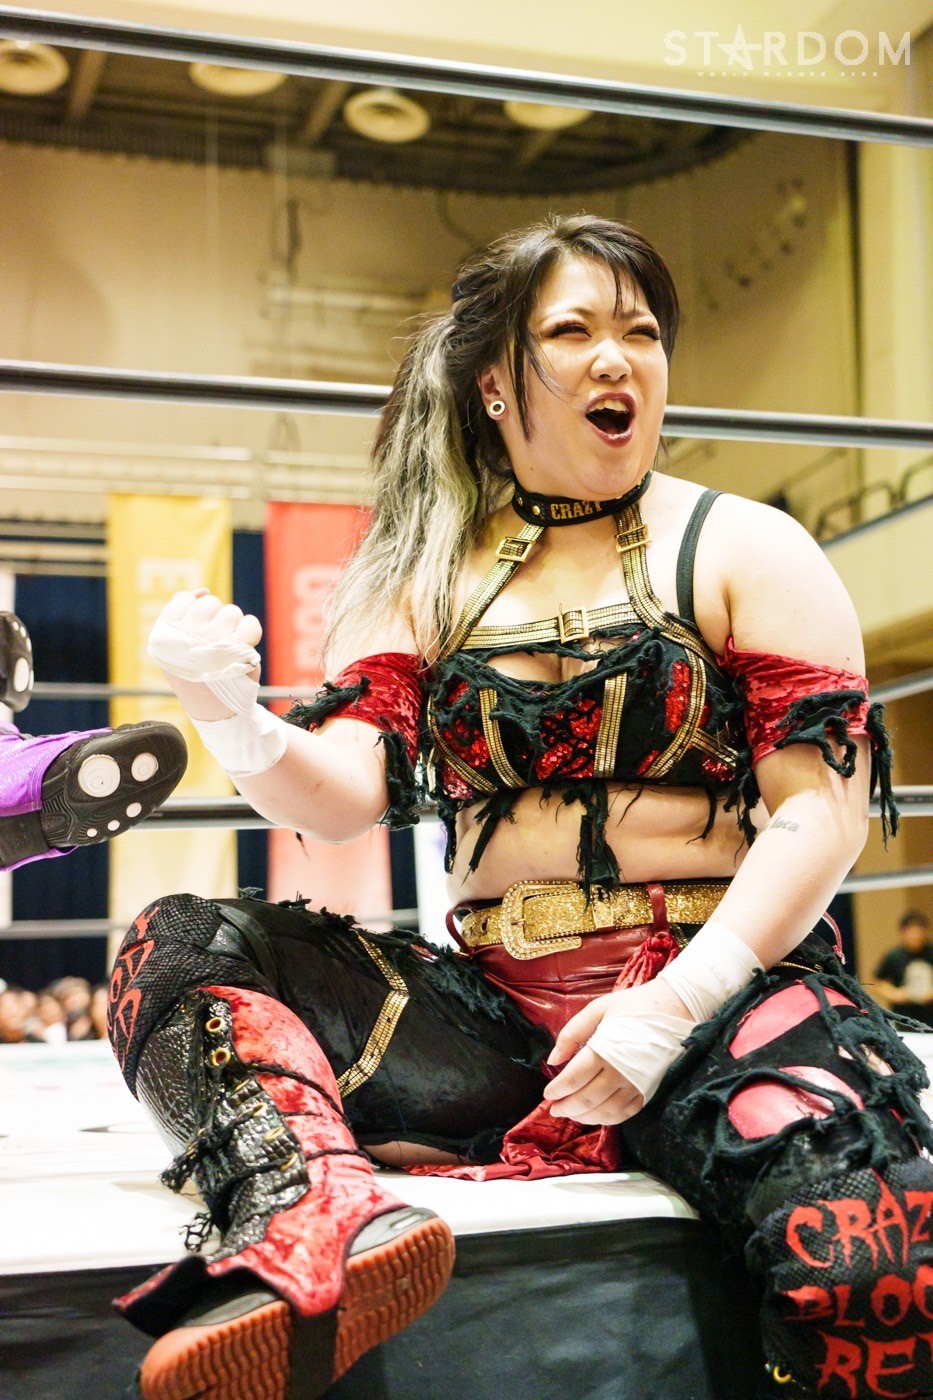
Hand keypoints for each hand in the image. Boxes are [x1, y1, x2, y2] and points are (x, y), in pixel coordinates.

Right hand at [155, 590, 262, 673]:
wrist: (213, 709)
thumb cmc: (195, 673)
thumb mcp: (175, 646)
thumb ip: (180, 615)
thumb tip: (202, 591)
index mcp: (164, 634)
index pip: (183, 600)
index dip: (195, 613)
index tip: (197, 634)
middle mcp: (185, 635)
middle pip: (209, 602)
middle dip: (216, 618)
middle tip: (214, 643)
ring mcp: (211, 641)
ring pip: (231, 611)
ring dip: (234, 627)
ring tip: (227, 649)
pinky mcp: (237, 649)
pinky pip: (250, 623)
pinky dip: (251, 633)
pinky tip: (242, 647)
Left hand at [543, 980, 693, 1125]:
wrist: (676, 1008)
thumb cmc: (634, 1006)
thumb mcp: (599, 1008)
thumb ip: (572, 1033)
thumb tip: (553, 1060)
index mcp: (604, 1050)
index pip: (574, 1078)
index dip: (557, 1089)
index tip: (547, 1094)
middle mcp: (620, 1072)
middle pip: (587, 1099)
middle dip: (566, 1107)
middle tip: (553, 1109)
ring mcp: (637, 1085)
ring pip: (605, 1112)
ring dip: (584, 1117)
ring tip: (570, 1114)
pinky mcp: (649, 1091)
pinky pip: (625, 1114)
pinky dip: (607, 1119)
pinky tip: (595, 1116)